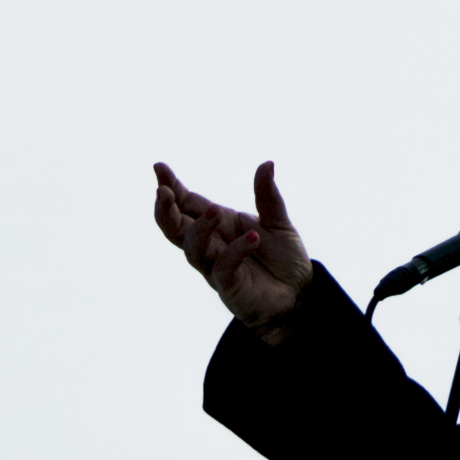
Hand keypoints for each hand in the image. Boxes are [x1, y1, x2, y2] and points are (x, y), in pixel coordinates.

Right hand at [152, 158, 308, 327]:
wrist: (300, 295)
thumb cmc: (283, 258)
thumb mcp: (278, 221)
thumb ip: (267, 196)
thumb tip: (267, 163)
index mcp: (219, 224)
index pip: (187, 204)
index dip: (171, 188)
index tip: (158, 168)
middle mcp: (211, 245)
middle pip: (176, 229)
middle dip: (166, 211)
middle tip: (163, 192)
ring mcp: (216, 268)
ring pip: (192, 250)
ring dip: (199, 229)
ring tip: (215, 210)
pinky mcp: (230, 288)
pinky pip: (224, 269)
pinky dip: (235, 252)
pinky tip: (252, 238)